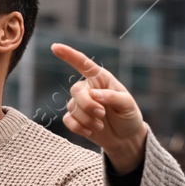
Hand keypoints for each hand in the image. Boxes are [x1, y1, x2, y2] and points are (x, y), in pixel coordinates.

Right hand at [50, 43, 148, 172]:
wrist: (126, 138)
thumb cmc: (128, 116)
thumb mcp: (127, 104)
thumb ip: (112, 96)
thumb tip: (93, 93)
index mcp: (101, 79)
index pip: (83, 64)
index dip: (69, 55)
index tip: (55, 47)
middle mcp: (88, 89)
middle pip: (76, 90)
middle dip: (87, 105)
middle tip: (102, 114)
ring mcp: (80, 104)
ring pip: (72, 108)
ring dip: (87, 119)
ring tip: (100, 125)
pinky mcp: (75, 118)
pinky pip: (67, 120)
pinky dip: (79, 128)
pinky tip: (90, 131)